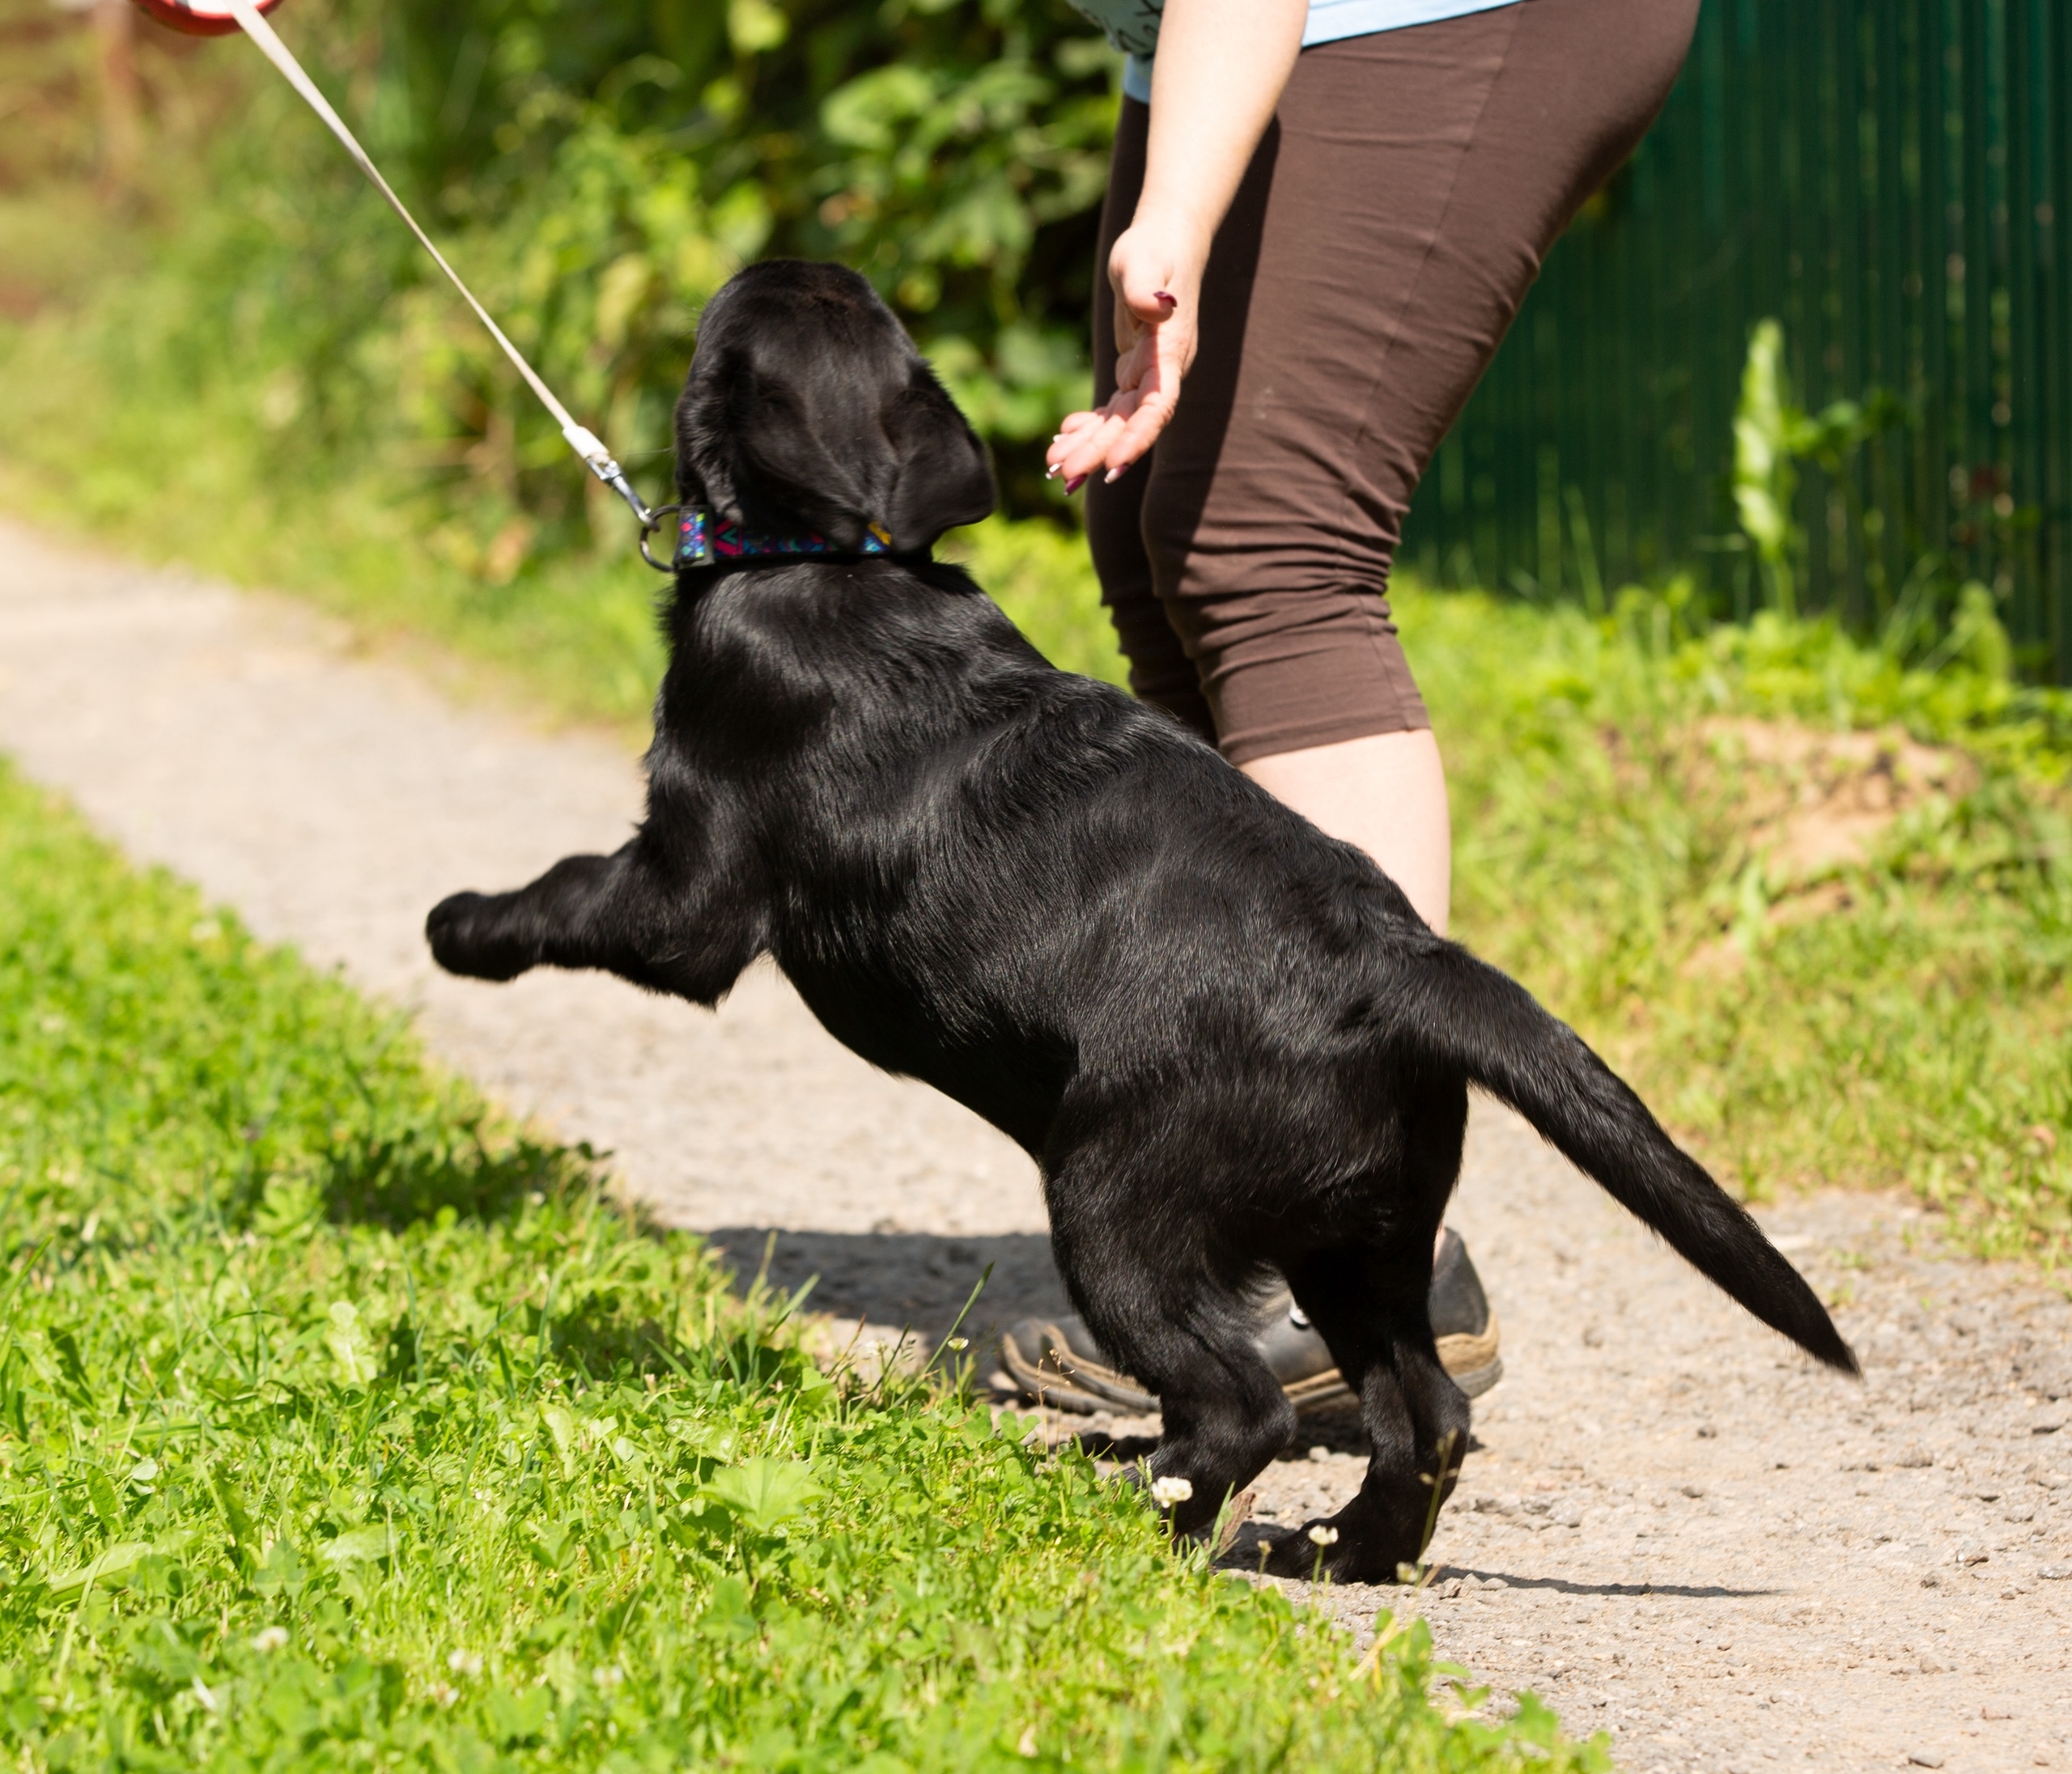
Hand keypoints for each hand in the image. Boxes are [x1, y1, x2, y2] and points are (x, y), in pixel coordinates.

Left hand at [1046, 219, 1205, 490]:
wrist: (1163, 241)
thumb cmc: (1153, 247)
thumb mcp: (1142, 261)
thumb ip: (1146, 286)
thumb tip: (1157, 306)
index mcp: (1170, 353)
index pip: (1158, 407)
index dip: (1137, 438)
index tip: (1114, 467)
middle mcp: (1162, 372)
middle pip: (1132, 424)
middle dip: (1099, 452)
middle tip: (1064, 479)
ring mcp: (1147, 375)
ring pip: (1119, 423)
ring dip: (1089, 447)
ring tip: (1055, 468)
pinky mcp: (1133, 371)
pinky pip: (1112, 409)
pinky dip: (1089, 426)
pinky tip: (1064, 437)